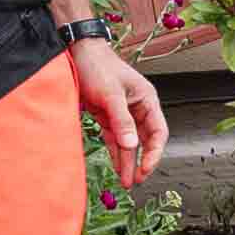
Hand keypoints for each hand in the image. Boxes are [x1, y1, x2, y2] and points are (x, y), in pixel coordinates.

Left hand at [72, 41, 167, 186]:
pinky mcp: (107, 116)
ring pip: (129, 143)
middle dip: (141, 161)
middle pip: (145, 140)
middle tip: (135, 181)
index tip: (145, 169)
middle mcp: (137, 108)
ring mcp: (122, 113)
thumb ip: (122, 120)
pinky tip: (117, 168)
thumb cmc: (97, 66)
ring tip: (125, 182)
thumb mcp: (111, 94)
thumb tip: (132, 146)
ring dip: (127, 162)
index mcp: (147, 100)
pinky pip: (114, 139)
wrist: (77, 52)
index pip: (157, 132)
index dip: (154, 153)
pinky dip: (115, 153)